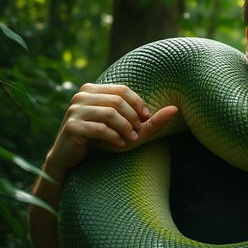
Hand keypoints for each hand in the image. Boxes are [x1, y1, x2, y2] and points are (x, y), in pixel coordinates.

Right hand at [45, 83, 177, 180]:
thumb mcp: (129, 130)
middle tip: (137, 133)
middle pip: (117, 101)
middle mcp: (81, 96)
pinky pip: (99, 128)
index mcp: (93, 90)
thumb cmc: (102, 141)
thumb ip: (152, 121)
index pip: (123, 90)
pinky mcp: (71, 126)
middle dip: (132, 118)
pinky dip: (113, 137)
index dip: (138, 104)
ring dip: (125, 128)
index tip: (145, 119)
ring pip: (110, 113)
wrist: (70, 157)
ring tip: (131, 139)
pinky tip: (119, 144)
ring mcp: (74, 110)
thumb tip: (176, 109)